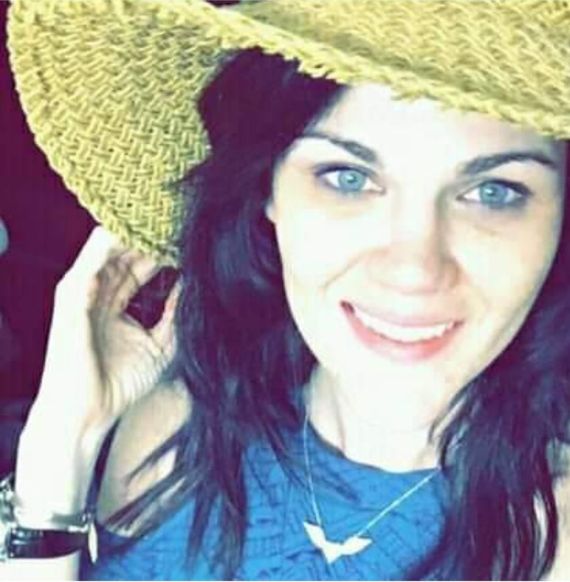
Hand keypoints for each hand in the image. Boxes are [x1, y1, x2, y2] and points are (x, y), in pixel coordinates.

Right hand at [32, 226, 179, 435]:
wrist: (88, 417)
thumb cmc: (119, 385)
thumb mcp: (159, 345)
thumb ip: (175, 315)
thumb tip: (195, 286)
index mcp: (113, 304)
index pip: (137, 266)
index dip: (161, 248)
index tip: (185, 231)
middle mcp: (96, 295)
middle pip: (123, 252)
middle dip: (148, 232)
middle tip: (174, 213)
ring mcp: (81, 296)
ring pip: (104, 251)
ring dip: (129, 231)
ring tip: (156, 211)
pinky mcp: (70, 302)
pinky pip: (89, 266)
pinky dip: (106, 247)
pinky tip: (126, 230)